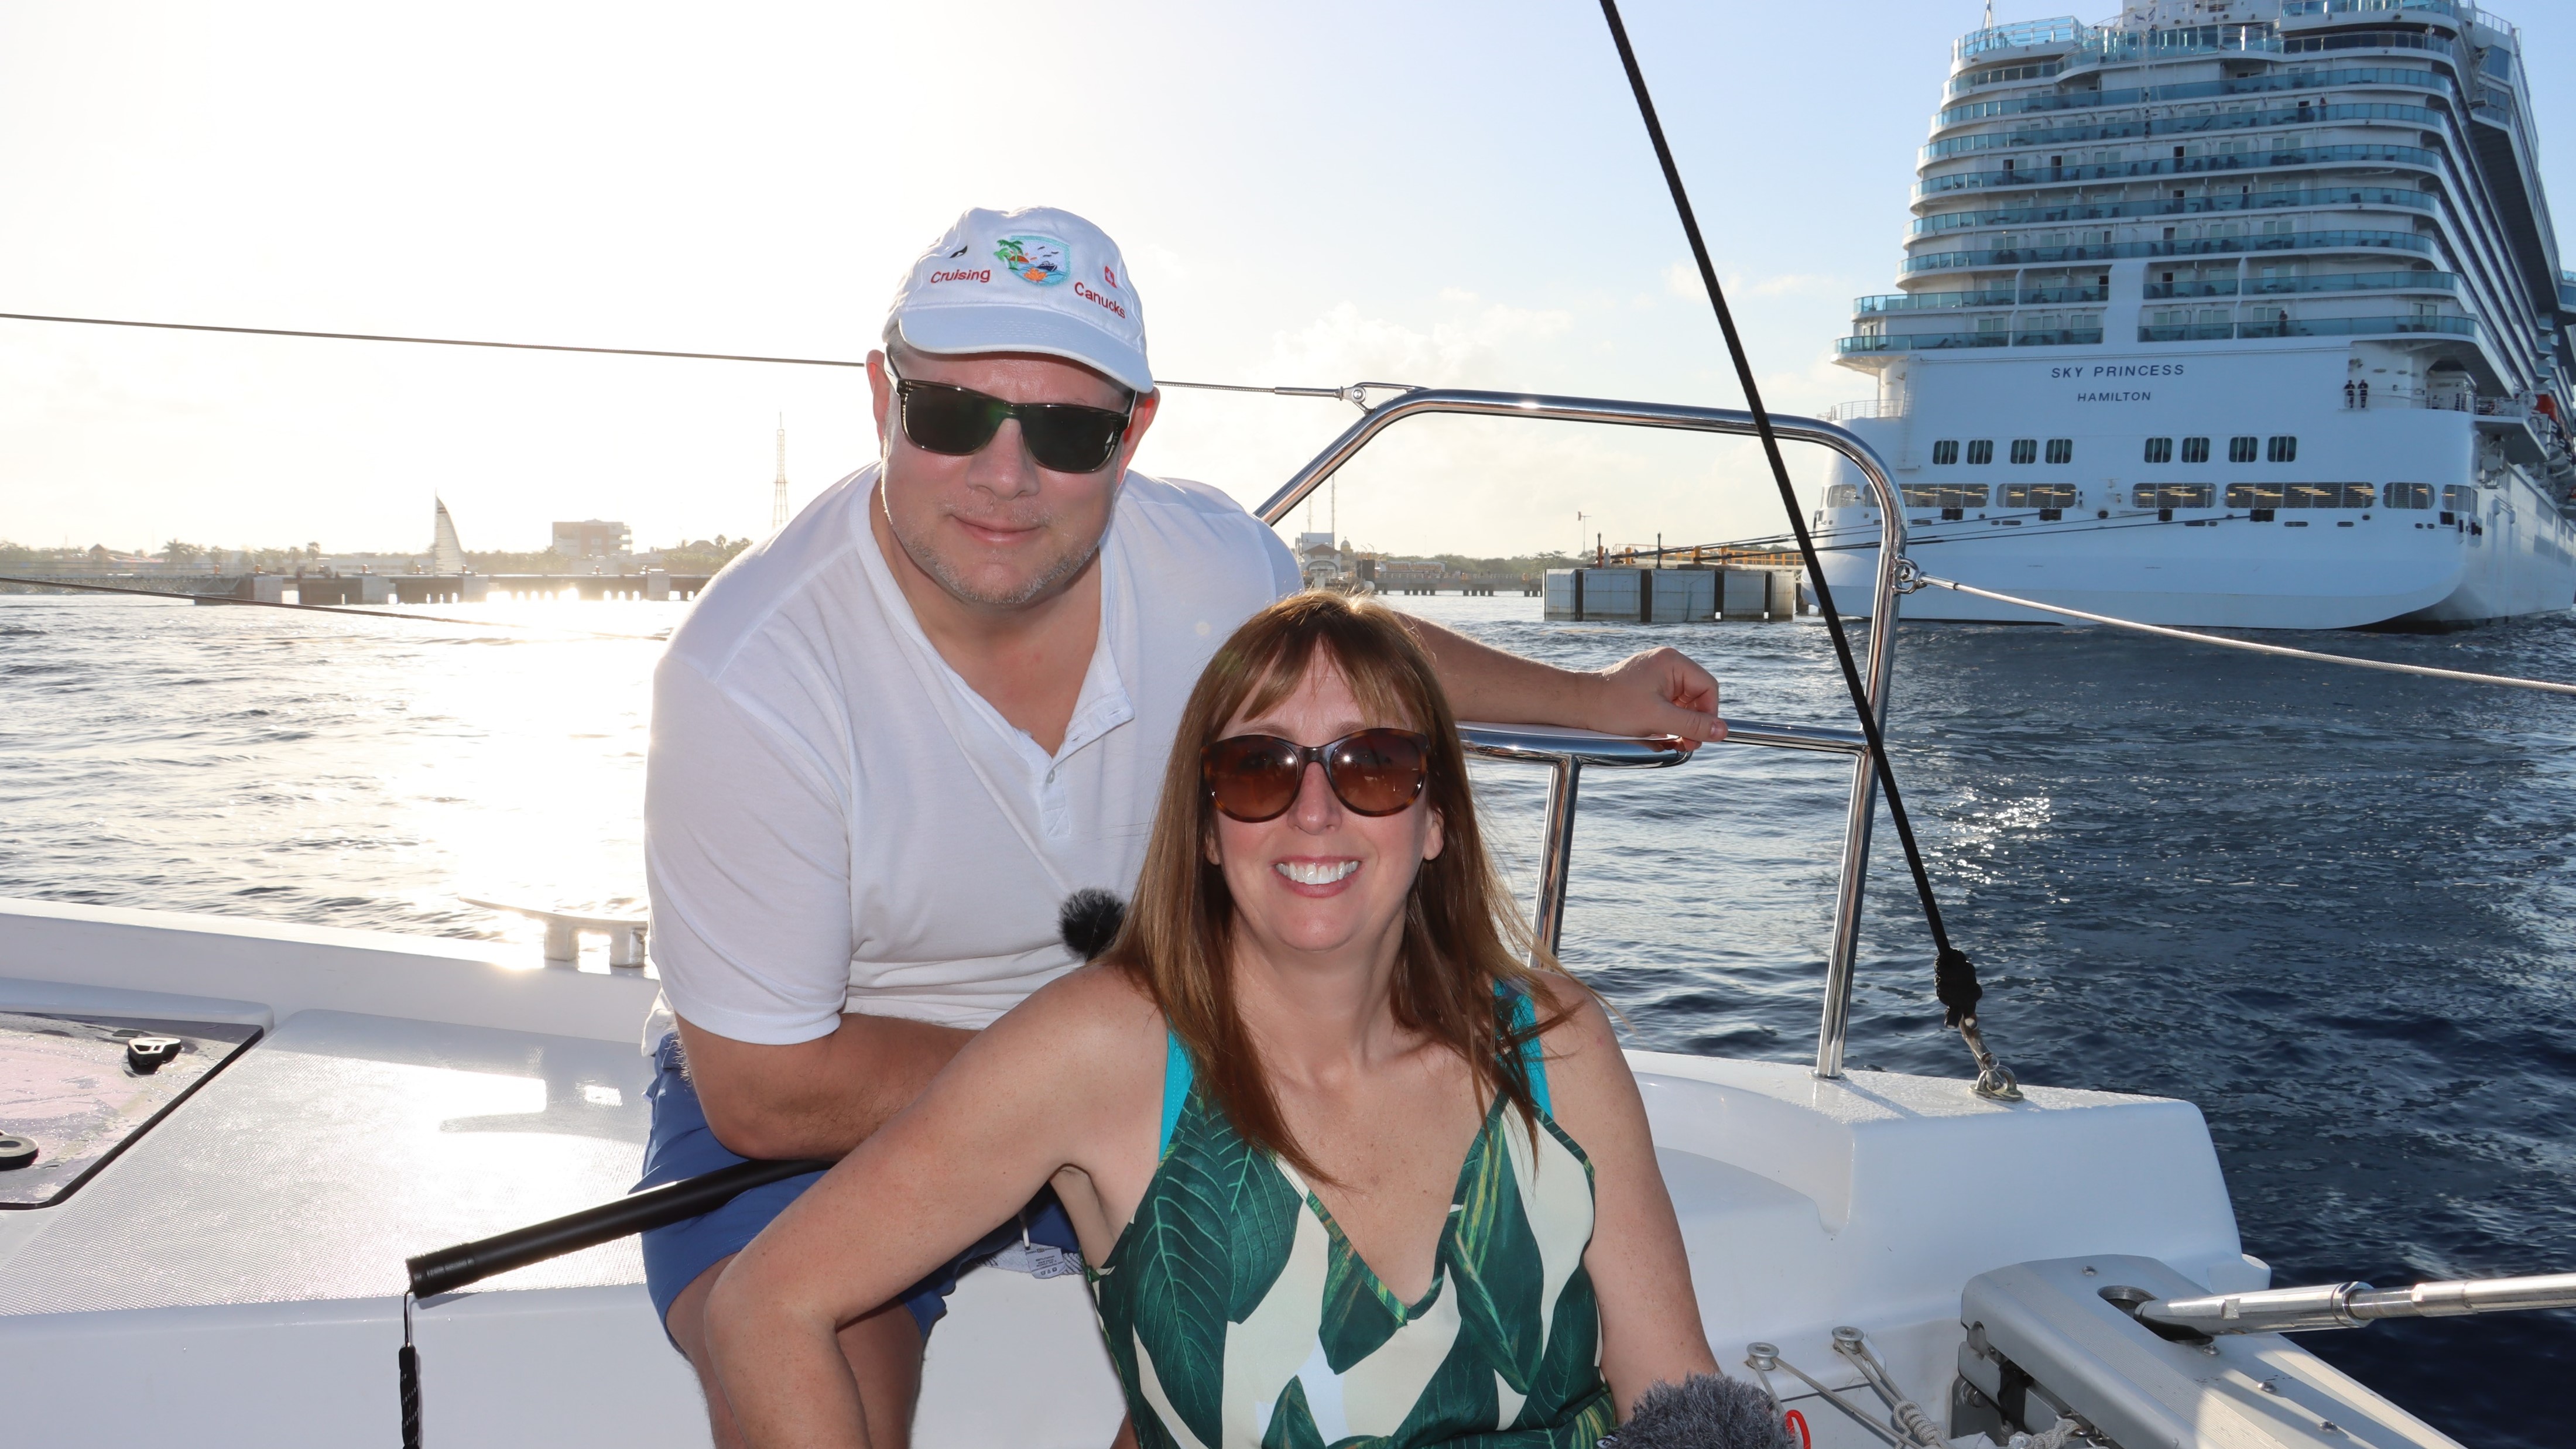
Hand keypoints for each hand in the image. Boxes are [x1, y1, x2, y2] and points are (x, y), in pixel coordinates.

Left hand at [1590, 648, 1723, 746]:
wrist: (1578, 706)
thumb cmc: (1612, 707)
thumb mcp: (1657, 719)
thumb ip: (1692, 725)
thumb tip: (1722, 731)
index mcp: (1672, 662)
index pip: (1708, 688)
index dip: (1709, 714)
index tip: (1701, 736)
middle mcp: (1666, 665)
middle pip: (1697, 697)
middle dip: (1693, 723)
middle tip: (1686, 744)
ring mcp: (1656, 677)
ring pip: (1683, 705)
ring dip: (1680, 726)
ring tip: (1670, 742)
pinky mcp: (1647, 690)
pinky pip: (1668, 707)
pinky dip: (1667, 724)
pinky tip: (1658, 736)